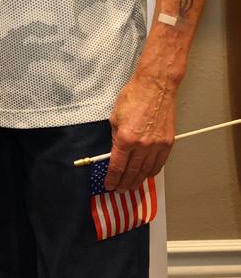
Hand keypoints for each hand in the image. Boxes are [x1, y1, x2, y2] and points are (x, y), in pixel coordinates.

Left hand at [105, 72, 174, 192]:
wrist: (156, 88)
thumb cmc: (134, 97)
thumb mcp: (114, 118)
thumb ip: (115, 137)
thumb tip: (115, 152)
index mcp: (125, 138)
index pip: (117, 166)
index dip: (112, 178)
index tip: (109, 184)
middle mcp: (142, 145)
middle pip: (132, 172)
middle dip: (124, 183)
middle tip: (119, 190)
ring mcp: (157, 145)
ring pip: (147, 170)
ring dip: (138, 180)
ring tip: (131, 186)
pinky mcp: (168, 143)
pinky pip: (159, 163)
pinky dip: (152, 171)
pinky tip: (146, 175)